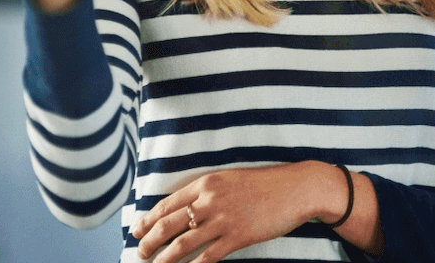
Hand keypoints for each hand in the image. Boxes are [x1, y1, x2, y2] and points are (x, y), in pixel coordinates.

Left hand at [130, 163, 338, 262]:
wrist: (297, 188)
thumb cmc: (267, 184)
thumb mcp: (232, 179)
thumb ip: (209, 192)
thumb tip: (187, 209)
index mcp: (208, 182)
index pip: (168, 203)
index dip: (148, 219)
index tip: (136, 230)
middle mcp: (211, 199)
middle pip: (169, 224)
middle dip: (149, 241)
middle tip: (140, 253)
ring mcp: (224, 219)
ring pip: (182, 243)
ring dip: (164, 258)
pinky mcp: (238, 236)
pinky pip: (207, 257)